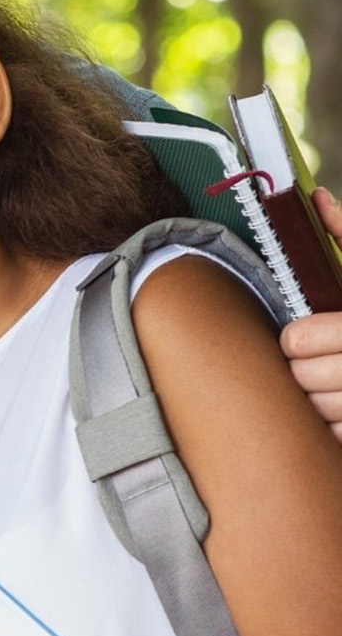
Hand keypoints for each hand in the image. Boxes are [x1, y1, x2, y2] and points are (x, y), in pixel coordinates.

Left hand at [282, 187, 341, 440]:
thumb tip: (317, 199)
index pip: (303, 340)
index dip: (297, 338)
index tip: (301, 335)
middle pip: (305, 378)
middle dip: (304, 368)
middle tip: (315, 359)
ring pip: (322, 411)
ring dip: (321, 399)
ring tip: (334, 381)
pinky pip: (341, 436)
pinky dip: (340, 425)